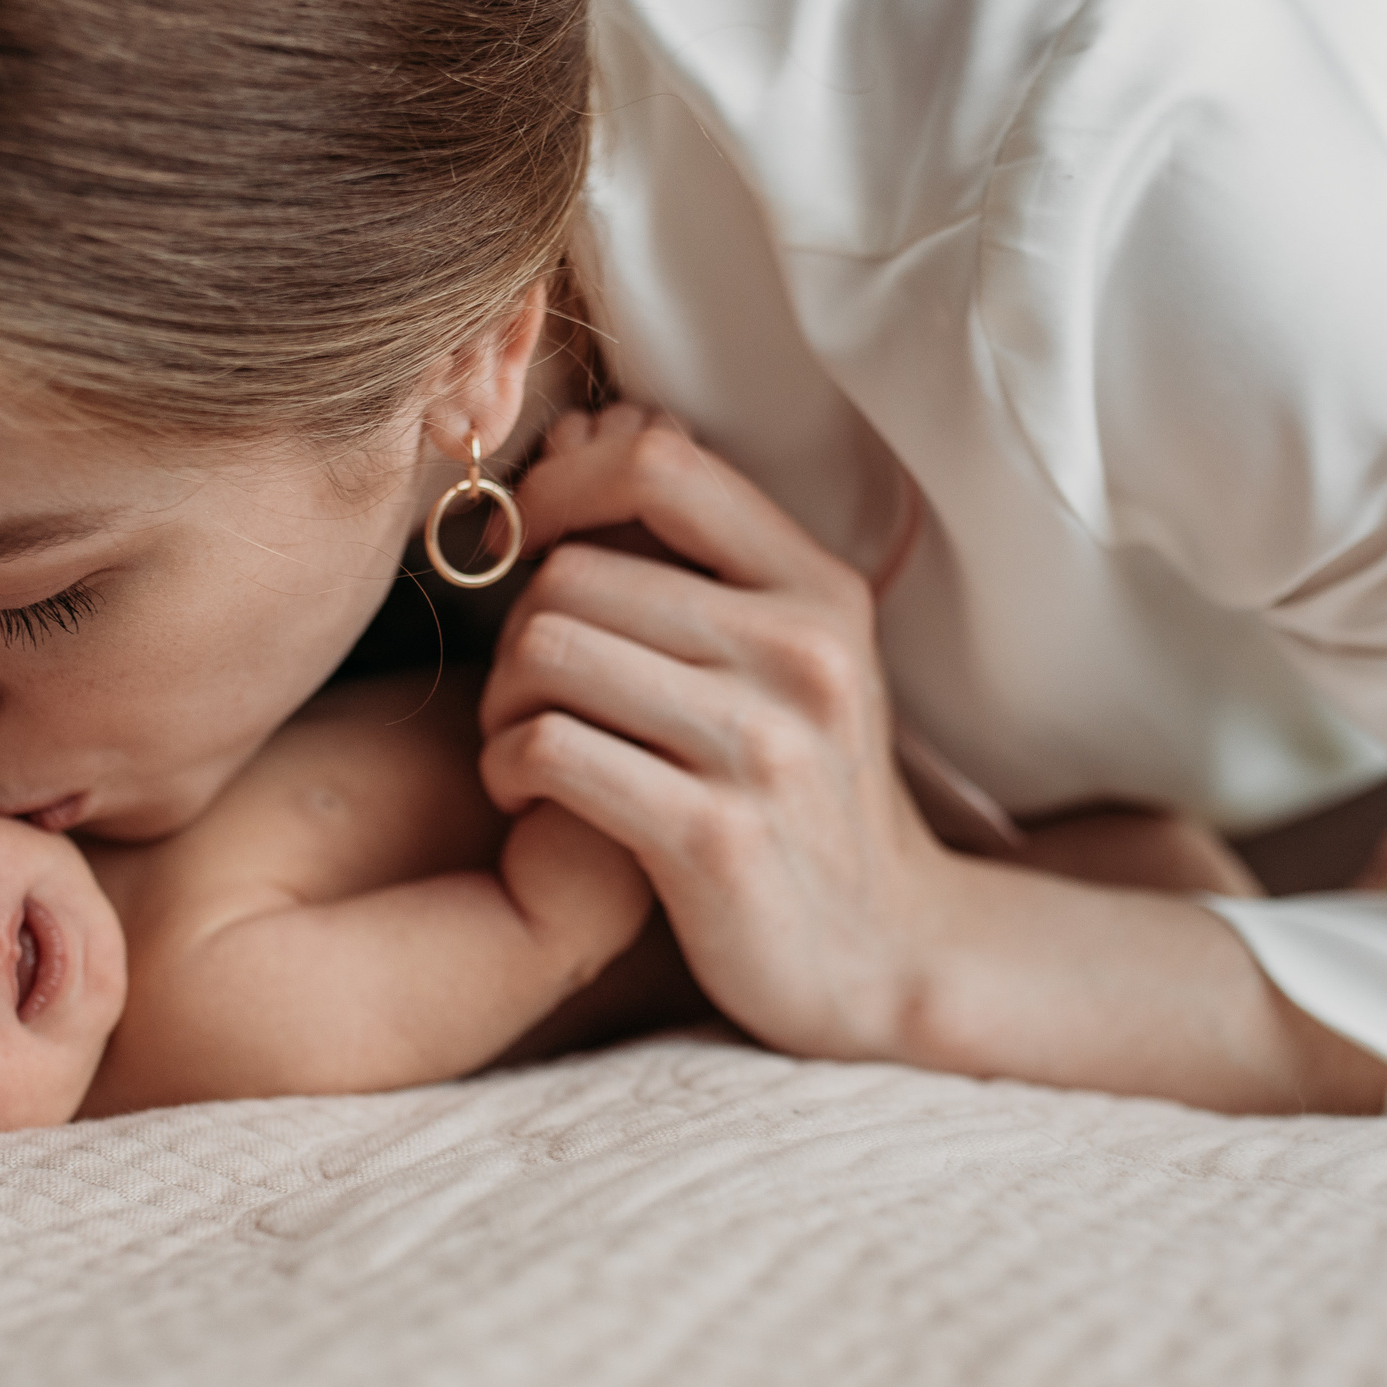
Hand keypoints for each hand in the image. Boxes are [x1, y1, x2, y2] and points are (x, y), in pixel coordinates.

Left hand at [479, 405, 956, 1059]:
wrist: (884, 955)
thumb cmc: (803, 797)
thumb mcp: (787, 660)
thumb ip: (698, 558)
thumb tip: (582, 431)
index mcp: (819, 587)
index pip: (660, 460)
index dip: (562, 485)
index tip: (530, 547)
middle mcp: (801, 650)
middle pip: (572, 572)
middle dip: (515, 632)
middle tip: (526, 696)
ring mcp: (762, 744)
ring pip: (546, 651)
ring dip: (501, 704)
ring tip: (524, 745)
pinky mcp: (712, 836)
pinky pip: (550, 751)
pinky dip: (509, 770)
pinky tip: (528, 798)